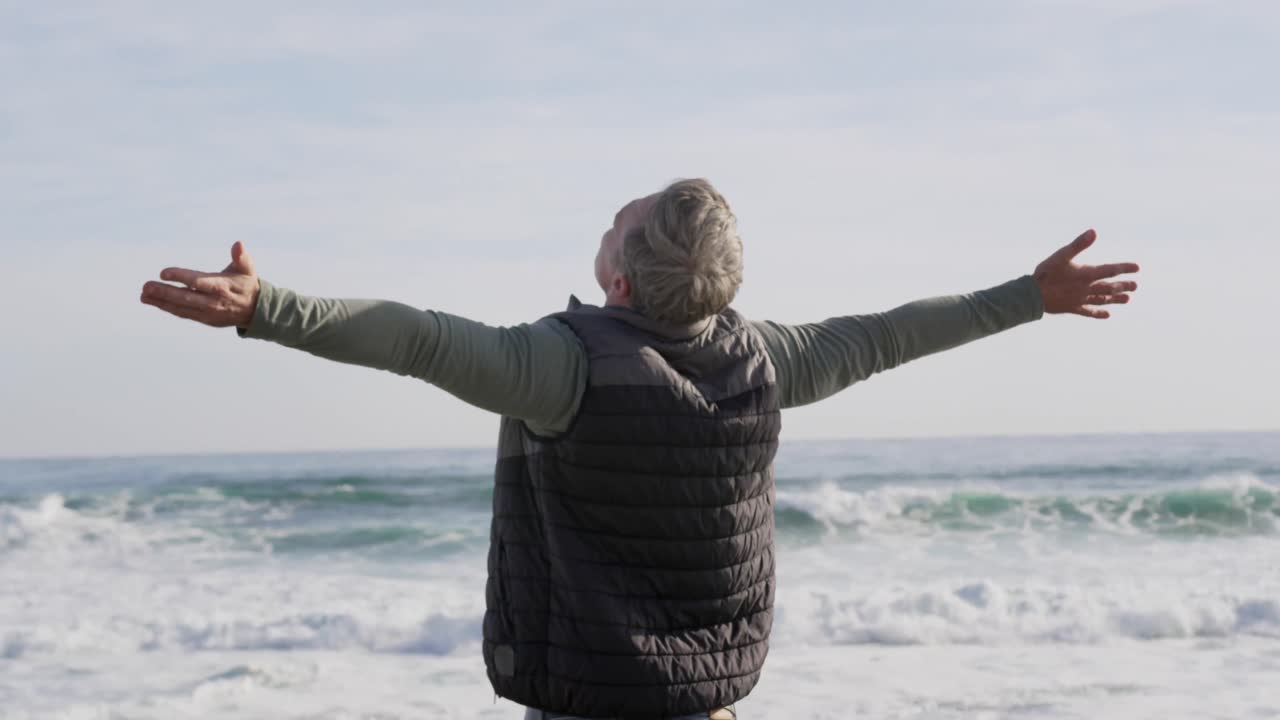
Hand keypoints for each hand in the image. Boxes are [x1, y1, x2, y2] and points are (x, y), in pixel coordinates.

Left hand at [140, 241, 260, 327]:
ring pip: (181, 308)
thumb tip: (238, 244)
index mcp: (223, 287)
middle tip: (146, 286)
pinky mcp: (203, 318)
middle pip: (186, 298)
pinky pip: (182, 313)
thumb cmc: (246, 284)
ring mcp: (207, 313)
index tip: (164, 273)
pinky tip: (152, 301)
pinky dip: (167, 308)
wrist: (256, 311)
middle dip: (165, 293)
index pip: (199, 282)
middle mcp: (213, 302)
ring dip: (161, 302)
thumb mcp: (247, 269)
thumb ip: (241, 257)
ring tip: (143, 295)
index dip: (181, 278)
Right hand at [1033, 230, 1139, 318]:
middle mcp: (1086, 288)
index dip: (1124, 268)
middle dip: (1123, 286)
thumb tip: (1093, 232)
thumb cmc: (1046, 273)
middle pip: (1109, 287)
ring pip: (1102, 299)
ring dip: (1115, 299)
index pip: (1110, 270)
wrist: (1032, 295)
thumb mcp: (1061, 255)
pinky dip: (1098, 313)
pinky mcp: (1072, 308)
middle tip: (1135, 286)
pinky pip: (1088, 311)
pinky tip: (1107, 315)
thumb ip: (1078, 244)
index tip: (1137, 268)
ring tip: (1128, 299)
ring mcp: (1080, 299)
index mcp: (1086, 274)